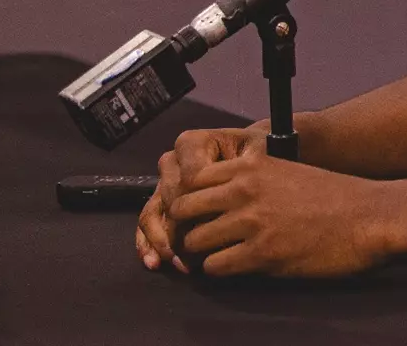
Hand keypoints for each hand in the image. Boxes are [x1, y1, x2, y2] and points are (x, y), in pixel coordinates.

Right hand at [136, 126, 263, 272]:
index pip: (190, 177)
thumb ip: (242, 167)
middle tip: (197, 248)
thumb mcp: (256, 152)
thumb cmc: (258, 153)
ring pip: (154, 212)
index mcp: (193, 143)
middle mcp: (173, 161)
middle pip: (171, 197)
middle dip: (181, 225)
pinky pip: (148, 223)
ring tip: (175, 262)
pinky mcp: (161, 202)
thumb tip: (225, 200)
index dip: (200, 201)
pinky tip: (154, 262)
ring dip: (162, 240)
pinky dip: (148, 243)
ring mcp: (164, 183)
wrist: (253, 156)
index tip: (218, 220)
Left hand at [167, 152, 396, 277]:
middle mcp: (246, 189)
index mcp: (252, 165)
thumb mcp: (289, 171)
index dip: (190, 199)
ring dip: (203, 252)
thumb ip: (254, 177)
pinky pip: (215, 267)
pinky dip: (220, 270)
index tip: (199, 213)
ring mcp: (252, 222)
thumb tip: (223, 194)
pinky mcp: (262, 254)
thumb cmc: (336, 195)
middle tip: (200, 238)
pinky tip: (237, 266)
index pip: (192, 179)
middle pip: (183, 209)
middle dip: (187, 226)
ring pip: (194, 241)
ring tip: (219, 255)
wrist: (370, 216)